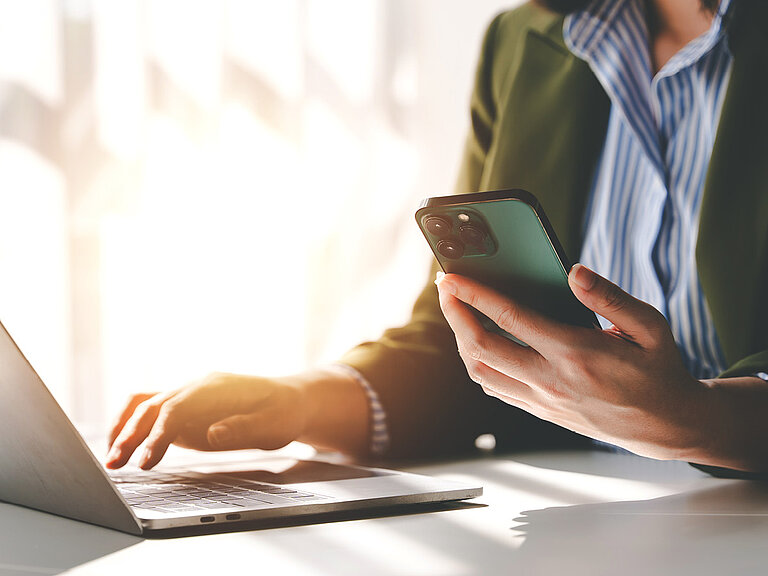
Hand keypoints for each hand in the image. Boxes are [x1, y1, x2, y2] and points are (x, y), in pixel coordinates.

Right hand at [106, 372, 309, 469]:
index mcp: (216, 388)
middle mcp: (196, 387)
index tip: (145, 461)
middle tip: (115, 465)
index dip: (158, 434)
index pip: (177, 408)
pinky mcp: (184, 409)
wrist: (289, 401)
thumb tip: (212, 434)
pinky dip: (130, 425)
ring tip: (110, 460)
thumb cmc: (283, 414)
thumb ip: (244, 429)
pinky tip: (122, 447)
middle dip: (130, 434)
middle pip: (153, 406)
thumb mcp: (274, 426)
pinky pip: (150, 410)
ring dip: (123, 429)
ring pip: (145, 405)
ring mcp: (187, 396)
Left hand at [435, 264, 707, 460]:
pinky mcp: (541, 411)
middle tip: (445, 288)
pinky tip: (478, 343)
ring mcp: (543, 400)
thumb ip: (611, 297)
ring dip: (461, 340)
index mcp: (576, 353)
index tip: (452, 277)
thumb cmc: (658, 369)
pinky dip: (478, 363)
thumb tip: (574, 272)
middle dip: (455, 314)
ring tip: (457, 312)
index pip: (510, 319)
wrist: (666, 425)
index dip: (475, 295)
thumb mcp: (650, 327)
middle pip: (481, 348)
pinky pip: (495, 388)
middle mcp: (552, 380)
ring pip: (481, 372)